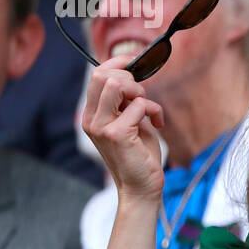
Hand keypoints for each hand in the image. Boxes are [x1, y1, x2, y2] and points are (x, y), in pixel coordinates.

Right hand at [83, 57, 164, 201]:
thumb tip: (134, 77)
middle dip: (130, 77)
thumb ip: (128, 102)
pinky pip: (139, 105)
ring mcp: (100, 126)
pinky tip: (157, 123)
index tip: (136, 61)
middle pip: (102, 75)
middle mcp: (91, 119)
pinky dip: (154, 110)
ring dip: (139, 91)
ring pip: (116, 84)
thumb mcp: (131, 122)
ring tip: (147, 109)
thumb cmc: (139, 155)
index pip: (96, 75)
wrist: (141, 187)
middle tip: (143, 96)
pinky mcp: (116, 134)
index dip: (118, 62)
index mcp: (92, 115)